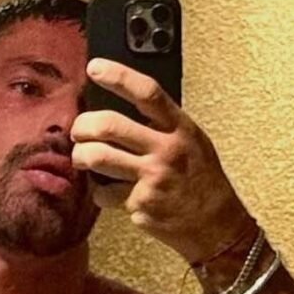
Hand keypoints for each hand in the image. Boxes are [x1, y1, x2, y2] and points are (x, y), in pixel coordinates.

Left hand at [71, 58, 254, 264]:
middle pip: (109, 126)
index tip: (94, 68)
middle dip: (82, 126)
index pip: (147, 93)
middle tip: (77, 132)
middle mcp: (166, 150)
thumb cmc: (200, 180)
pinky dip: (101, 194)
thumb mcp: (192, 142)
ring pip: (97, 158)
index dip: (118, 76)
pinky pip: (104, 193)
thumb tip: (118, 110)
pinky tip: (111, 194)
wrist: (216, 225)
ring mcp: (152, 179)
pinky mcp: (140, 205)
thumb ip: (161, 126)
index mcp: (180, 129)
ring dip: (80, 157)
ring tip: (82, 158)